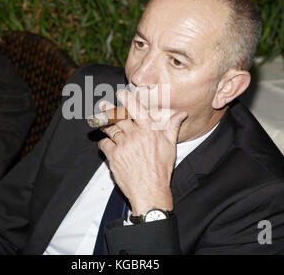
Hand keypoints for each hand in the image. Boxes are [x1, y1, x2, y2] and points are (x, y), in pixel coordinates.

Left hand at [98, 89, 187, 215]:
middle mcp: (135, 136)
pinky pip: (105, 144)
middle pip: (118, 117)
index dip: (126, 99)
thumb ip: (172, 127)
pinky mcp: (114, 156)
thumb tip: (180, 114)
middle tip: (103, 105)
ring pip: (110, 129)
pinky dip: (104, 143)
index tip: (121, 93)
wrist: (150, 191)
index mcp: (149, 131)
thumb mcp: (170, 146)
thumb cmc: (161, 170)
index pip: (136, 108)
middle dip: (109, 110)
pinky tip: (107, 144)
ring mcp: (123, 146)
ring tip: (102, 122)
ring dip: (105, 125)